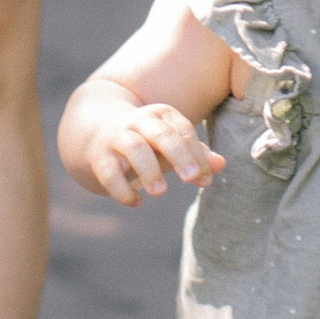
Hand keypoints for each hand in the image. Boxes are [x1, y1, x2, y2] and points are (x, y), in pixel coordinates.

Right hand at [73, 93, 224, 206]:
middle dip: (177, 154)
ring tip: (161, 193)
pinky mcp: (100, 156)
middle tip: (191, 178)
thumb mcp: (172, 145)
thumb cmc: (147, 142)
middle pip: (160, 134)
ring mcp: (117, 137)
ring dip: (148, 170)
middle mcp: (139, 122)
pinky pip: (109, 171)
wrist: (98, 132)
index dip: (196, 154)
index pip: (183, 130)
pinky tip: (136, 203)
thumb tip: (221, 164)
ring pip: (133, 147)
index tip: (204, 179)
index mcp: (161, 115)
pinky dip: (122, 189)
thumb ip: (196, 155)